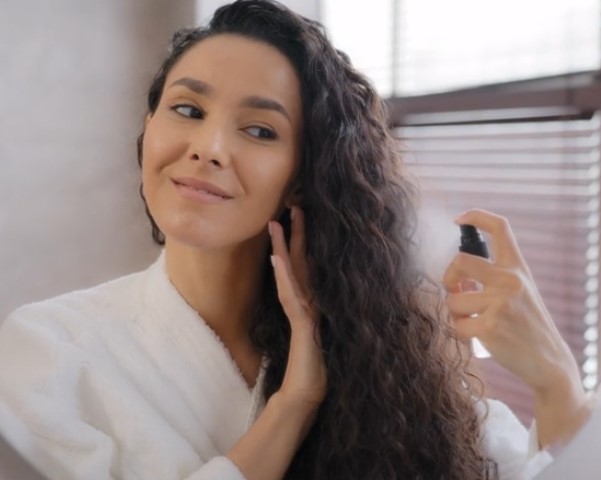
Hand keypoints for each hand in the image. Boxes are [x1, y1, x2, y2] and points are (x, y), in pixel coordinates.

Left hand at [227, 207, 326, 479]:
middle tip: (294, 205)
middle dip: (298, 233)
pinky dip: (285, 276)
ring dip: (289, 245)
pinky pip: (291, 295)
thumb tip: (294, 298)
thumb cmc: (304, 367)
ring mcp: (308, 311)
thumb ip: (299, 316)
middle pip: (303, 261)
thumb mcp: (299, 335)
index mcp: (308, 302)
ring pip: (297, 271)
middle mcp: (310, 301)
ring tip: (281, 221)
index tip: (293, 217)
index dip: (298, 241)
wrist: (306, 393)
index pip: (303, 265)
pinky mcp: (304, 324)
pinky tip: (277, 259)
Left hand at [442, 209, 589, 447]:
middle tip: (454, 290)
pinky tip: (477, 339)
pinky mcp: (491, 326)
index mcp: (518, 267)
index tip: (459, 219)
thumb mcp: (520, 294)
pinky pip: (457, 325)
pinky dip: (461, 334)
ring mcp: (501, 302)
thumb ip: (493, 279)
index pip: (500, 227)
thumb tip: (456, 277)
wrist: (549, 361)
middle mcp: (511, 280)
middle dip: (448, 276)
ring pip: (453, 300)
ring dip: (456, 314)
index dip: (476, 216)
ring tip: (473, 322)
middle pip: (460, 260)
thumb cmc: (529, 327)